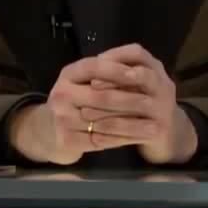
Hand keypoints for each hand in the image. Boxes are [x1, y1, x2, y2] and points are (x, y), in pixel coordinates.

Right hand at [9, 55, 150, 164]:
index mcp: (69, 74)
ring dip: (133, 125)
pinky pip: (100, 140)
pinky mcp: (66, 139)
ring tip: (155, 126)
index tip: (141, 75)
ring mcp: (61, 118)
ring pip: (104, 121)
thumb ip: (110, 73)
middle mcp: (61, 94)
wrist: (51, 130)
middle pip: (101, 96)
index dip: (117, 70)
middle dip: (131, 101)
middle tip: (155, 104)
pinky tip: (139, 139)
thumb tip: (141, 70)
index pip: (94, 67)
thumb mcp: (88, 81)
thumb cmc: (79, 100)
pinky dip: (122, 139)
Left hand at [89, 44, 197, 164]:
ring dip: (107, 108)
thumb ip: (118, 75)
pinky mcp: (160, 130)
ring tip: (84, 112)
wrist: (170, 133)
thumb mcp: (135, 84)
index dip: (116, 55)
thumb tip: (90, 69)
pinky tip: (94, 133)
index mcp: (155, 69)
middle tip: (91, 85)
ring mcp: (164, 108)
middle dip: (114, 79)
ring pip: (137, 104)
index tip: (95, 62)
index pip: (138, 53)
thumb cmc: (144, 103)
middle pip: (143, 75)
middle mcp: (163, 86)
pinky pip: (133, 129)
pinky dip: (112, 130)